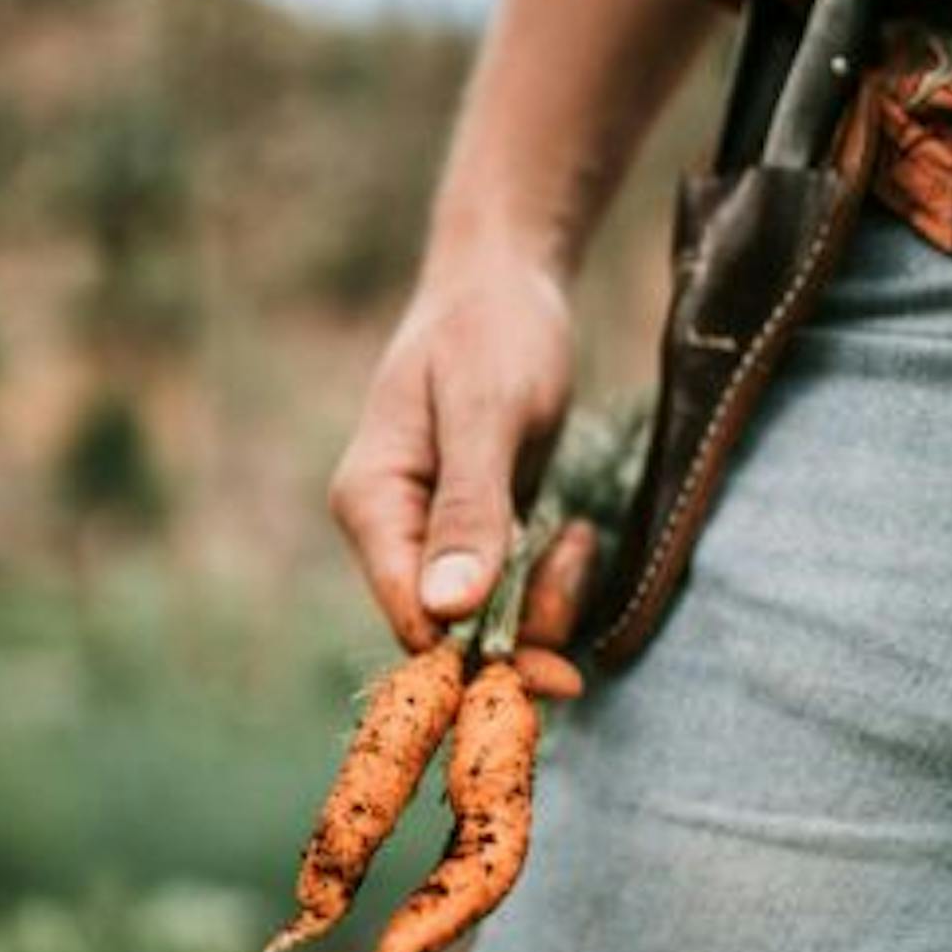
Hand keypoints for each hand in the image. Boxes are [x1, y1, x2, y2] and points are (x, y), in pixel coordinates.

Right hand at [328, 251, 594, 699]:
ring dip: (547, 599)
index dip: (475, 658)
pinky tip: (577, 533)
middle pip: (453, 632)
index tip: (554, 668)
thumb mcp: (487, 412)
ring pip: (491, 618)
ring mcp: (435, 534)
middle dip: (525, 628)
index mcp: (372, 505)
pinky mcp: (479, 532)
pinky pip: (514, 589)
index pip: (411, 620)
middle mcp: (394, 531)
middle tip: (578, 565)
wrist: (506, 283)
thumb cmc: (491, 332)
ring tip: (579, 540)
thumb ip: (469, 507)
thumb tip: (447, 610)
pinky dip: (553, 577)